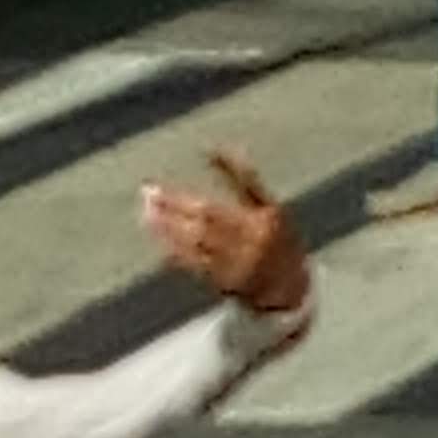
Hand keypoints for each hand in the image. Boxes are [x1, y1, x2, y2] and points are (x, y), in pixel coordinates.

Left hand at [141, 151, 310, 316]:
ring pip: (192, 249)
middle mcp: (244, 246)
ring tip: (147, 215)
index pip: (208, 210)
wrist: (292, 288)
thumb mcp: (269, 205)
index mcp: (256, 223)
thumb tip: (212, 149)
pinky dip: (176, 254)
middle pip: (196, 229)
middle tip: (146, 198)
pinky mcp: (224, 284)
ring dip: (167, 232)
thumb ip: (242, 176)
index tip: (156, 189)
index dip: (179, 201)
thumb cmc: (280, 238)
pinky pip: (195, 268)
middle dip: (168, 213)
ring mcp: (233, 267)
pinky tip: (161, 241)